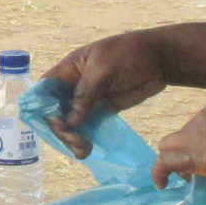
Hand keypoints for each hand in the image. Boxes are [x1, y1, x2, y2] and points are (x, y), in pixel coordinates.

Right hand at [39, 29, 173, 154]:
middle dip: (61, 128)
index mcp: (69, 69)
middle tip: (76, 141)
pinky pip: (89, 126)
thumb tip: (70, 122)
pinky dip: (86, 138)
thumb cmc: (130, 54)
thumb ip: (85, 95)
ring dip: (72, 138)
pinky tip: (89, 149)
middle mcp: (75, 86)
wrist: (161, 59)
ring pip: (71, 122)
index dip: (44, 108)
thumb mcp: (104, 69)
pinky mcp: (104, 110)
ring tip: (84, 151)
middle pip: (56, 111)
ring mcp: (89, 99)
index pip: (45, 90)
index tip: (57, 124)